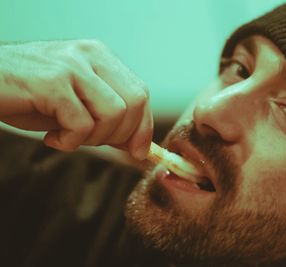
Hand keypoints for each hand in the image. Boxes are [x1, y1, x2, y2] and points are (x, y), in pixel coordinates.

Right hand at [0, 40, 152, 159]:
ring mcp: (72, 66)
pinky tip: (52, 138)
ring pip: (113, 113)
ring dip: (94, 138)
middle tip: (92, 142)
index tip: (138, 151)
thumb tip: (137, 145)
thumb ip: (107, 115)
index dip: (144, 127)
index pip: (140, 93)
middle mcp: (90, 55)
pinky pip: (82, 124)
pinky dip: (70, 142)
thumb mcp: (76, 103)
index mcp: (100, 57)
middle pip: (134, 102)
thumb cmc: (28, 95)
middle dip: (121, 135)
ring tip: (68, 137)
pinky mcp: (53, 82)